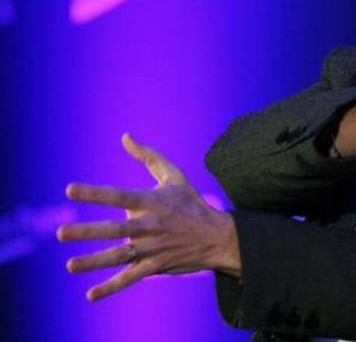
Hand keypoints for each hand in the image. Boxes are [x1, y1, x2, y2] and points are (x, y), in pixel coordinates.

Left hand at [56, 133, 239, 301]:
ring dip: (94, 262)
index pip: (119, 196)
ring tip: (70, 265)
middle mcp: (151, 225)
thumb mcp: (174, 175)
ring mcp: (153, 248)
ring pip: (120, 256)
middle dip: (88, 232)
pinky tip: (91, 295)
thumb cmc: (191, 202)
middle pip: (115, 229)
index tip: (70, 190)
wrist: (217, 236)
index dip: (95, 193)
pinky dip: (112, 287)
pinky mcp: (156, 266)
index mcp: (153, 202)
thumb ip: (148, 156)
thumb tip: (125, 137)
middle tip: (61, 233)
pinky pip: (131, 277)